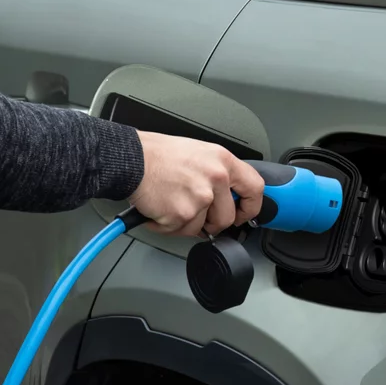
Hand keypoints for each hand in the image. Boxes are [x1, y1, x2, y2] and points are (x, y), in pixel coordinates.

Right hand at [130, 131, 263, 236]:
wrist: (130, 158)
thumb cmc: (157, 154)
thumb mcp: (199, 153)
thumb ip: (217, 175)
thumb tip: (226, 197)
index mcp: (223, 161)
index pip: (255, 188)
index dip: (250, 206)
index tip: (243, 213)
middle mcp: (216, 178)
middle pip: (227, 217)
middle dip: (211, 222)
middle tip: (194, 213)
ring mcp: (200, 197)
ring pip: (201, 227)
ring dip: (185, 222)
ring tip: (170, 203)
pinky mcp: (182, 214)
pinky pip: (180, 231)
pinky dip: (167, 225)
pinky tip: (160, 208)